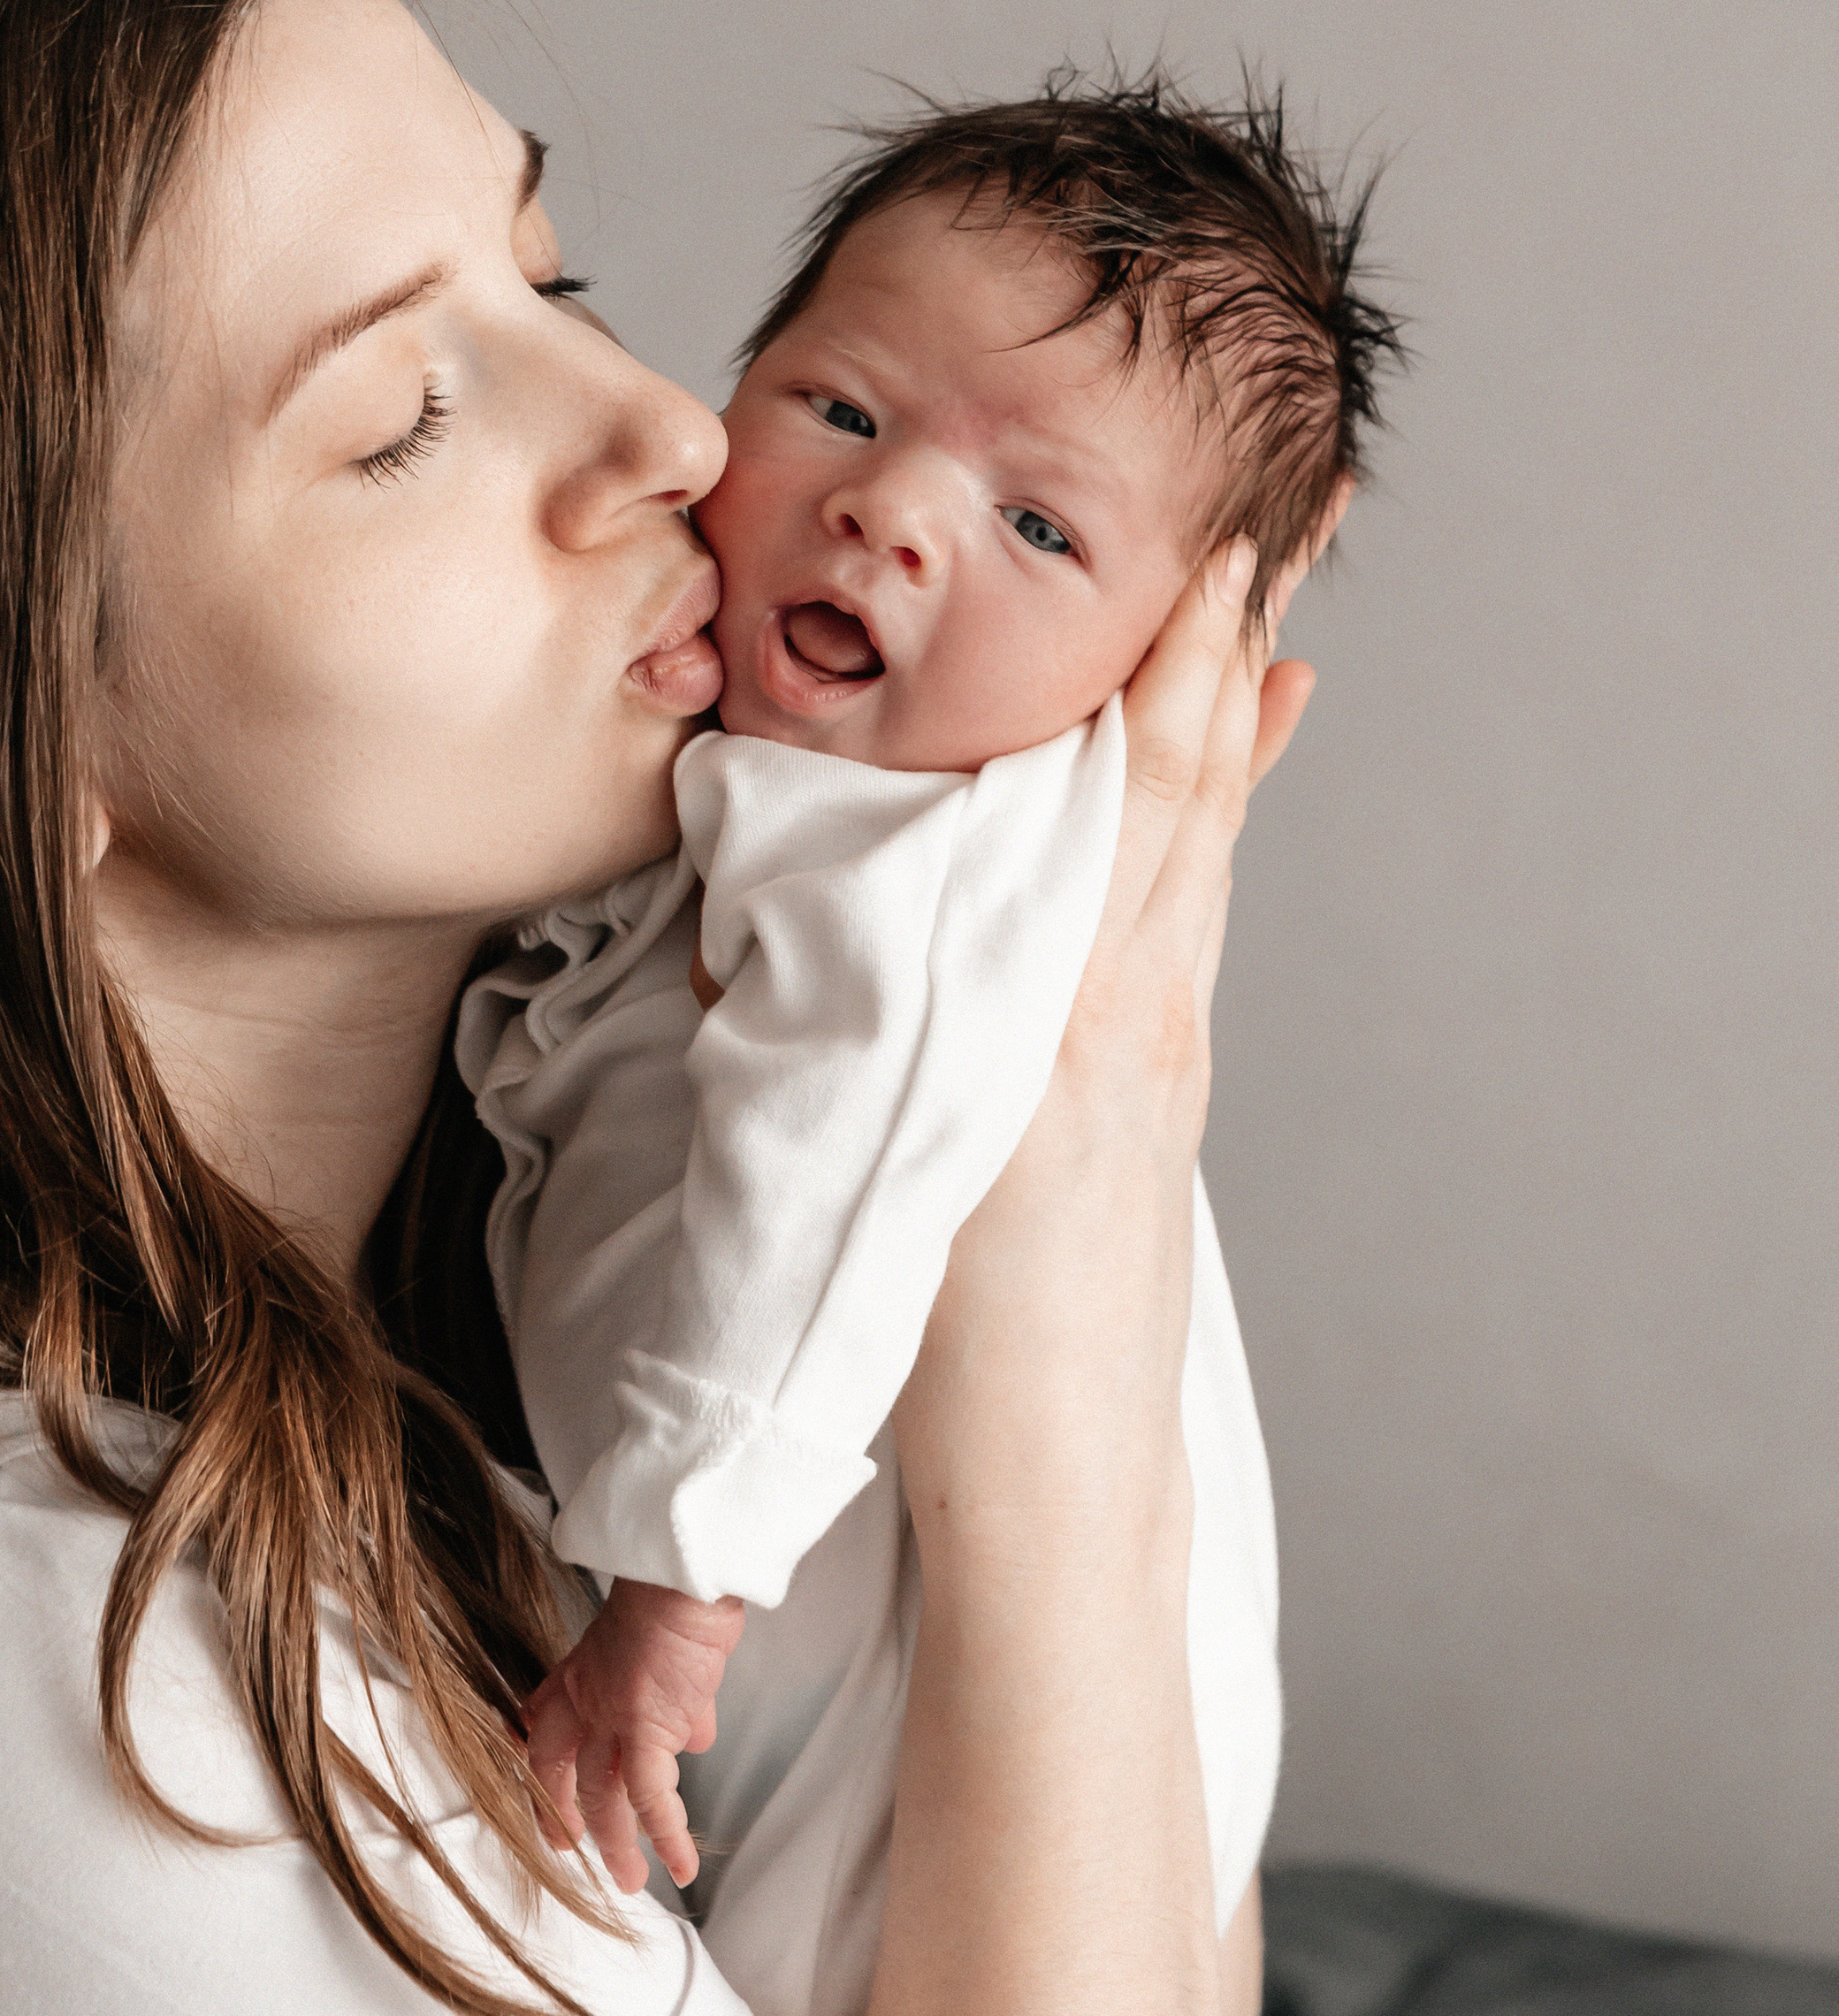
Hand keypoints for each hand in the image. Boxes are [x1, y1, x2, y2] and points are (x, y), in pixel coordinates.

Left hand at [521, 1575, 745, 1895]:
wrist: (681, 1578)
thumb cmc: (672, 1596)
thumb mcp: (649, 1643)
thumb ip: (661, 1692)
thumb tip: (693, 1732)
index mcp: (577, 1674)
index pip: (542, 1726)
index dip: (539, 1761)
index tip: (543, 1788)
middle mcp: (585, 1702)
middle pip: (561, 1773)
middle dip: (564, 1817)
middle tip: (569, 1847)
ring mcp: (612, 1721)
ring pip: (605, 1799)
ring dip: (618, 1845)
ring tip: (629, 1879)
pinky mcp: (647, 1733)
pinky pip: (653, 1800)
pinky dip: (668, 1837)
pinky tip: (681, 1867)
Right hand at [895, 534, 1315, 1515]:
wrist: (1054, 1486)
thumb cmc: (946, 1347)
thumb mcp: (863, 1165)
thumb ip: (809, 1026)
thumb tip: (742, 919)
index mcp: (1067, 1013)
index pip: (1136, 807)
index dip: (1175, 679)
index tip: (1212, 562)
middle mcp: (1139, 1010)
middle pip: (1195, 797)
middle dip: (1227, 656)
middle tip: (1273, 529)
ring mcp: (1168, 1047)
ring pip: (1208, 846)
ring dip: (1233, 723)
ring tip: (1269, 623)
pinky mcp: (1165, 1084)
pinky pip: (1202, 909)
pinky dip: (1225, 820)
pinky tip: (1243, 778)